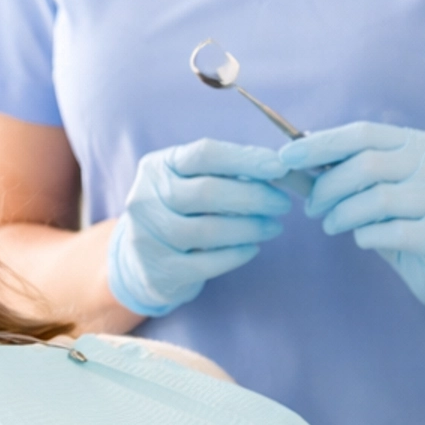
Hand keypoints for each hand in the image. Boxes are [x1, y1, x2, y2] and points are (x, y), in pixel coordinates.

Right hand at [106, 139, 295, 317]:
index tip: (280, 166)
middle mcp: (146, 198)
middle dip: (254, 197)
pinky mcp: (159, 270)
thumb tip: (282, 172)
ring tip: (273, 226)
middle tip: (282, 203)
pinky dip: (236, 255)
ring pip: (209, 229)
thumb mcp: (192, 182)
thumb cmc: (180, 212)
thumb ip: (228, 173)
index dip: (246, 159)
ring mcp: (148, 236)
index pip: (205, 154)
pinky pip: (207, 263)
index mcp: (158, 166)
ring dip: (250, 227)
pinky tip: (252, 248)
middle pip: (208, 192)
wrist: (143, 259)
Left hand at [277, 122, 424, 325]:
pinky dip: (366, 236)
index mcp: (422, 143)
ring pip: (377, 199)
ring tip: (331, 225)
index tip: (286, 157)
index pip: (364, 132)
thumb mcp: (374, 193)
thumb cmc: (407, 223)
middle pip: (367, 164)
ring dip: (342, 214)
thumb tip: (289, 160)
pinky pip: (392, 233)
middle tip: (312, 208)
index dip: (322, 143)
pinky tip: (362, 240)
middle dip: (327, 186)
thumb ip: (337, 174)